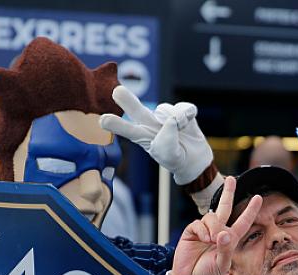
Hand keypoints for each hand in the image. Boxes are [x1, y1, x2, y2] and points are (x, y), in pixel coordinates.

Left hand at [99, 86, 213, 185]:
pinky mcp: (180, 110)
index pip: (127, 130)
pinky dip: (188, 115)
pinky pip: (184, 108)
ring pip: (168, 111)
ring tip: (182, 133)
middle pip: (136, 109)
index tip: (103, 120)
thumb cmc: (176, 159)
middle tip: (116, 91)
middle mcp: (150, 122)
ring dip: (178, 121)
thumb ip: (167, 140)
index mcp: (142, 136)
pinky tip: (188, 124)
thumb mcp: (170, 156)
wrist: (194, 159)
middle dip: (127, 100)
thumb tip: (171, 120)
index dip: (116, 125)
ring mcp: (164, 115)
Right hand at [171, 176, 261, 274]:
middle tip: (231, 179)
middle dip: (228, 192)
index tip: (258, 197)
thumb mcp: (222, 264)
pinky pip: (199, 223)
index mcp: (230, 239)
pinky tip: (203, 239)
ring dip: (214, 227)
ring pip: (212, 217)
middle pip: (224, 207)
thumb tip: (223, 232)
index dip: (250, 210)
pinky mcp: (191, 231)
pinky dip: (202, 230)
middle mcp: (218, 232)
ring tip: (210, 241)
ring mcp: (204, 230)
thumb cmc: (208, 274)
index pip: (243, 222)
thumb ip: (225, 249)